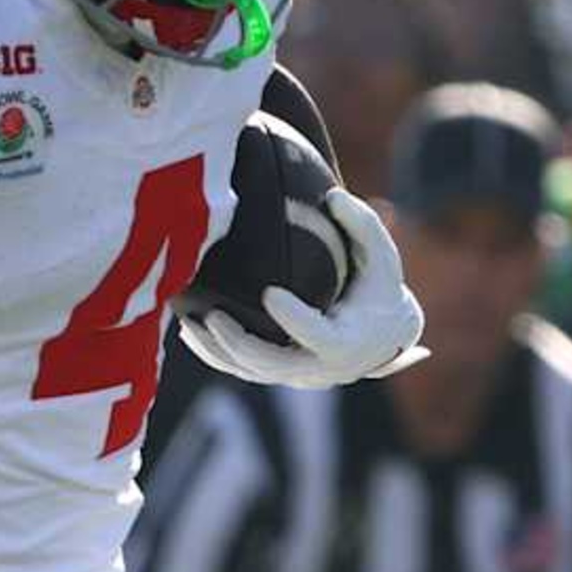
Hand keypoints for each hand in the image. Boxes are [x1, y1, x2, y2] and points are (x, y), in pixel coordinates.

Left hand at [178, 189, 429, 387]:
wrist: (382, 337)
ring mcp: (296, 375)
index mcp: (347, 342)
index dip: (294, 319)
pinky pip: (242, 370)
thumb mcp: (382, 256)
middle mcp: (320, 368)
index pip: (318, 336)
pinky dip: (214, 354)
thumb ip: (362, 226)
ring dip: (216, 350)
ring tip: (189, 321)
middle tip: (212, 315)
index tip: (269, 293)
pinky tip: (189, 331)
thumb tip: (332, 196)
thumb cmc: (379, 290)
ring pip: (250, 372)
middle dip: (239, 342)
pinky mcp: (280, 374)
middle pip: (273, 364)